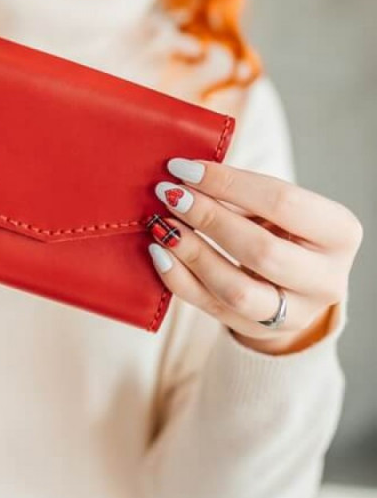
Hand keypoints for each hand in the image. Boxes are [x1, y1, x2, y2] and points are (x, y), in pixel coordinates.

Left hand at [146, 158, 362, 354]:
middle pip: (261, 250)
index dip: (228, 183)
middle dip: (208, 218)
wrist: (292, 281)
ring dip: (191, 253)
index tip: (183, 167)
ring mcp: (294, 313)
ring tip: (161, 226)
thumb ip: (239, 192)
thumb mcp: (274, 207)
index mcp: (339, 233)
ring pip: (236, 290)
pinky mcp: (259, 330)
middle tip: (169, 195)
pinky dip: (178, 279)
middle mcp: (326, 279)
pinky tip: (159, 253)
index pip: (283, 202)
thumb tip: (183, 176)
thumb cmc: (279, 229)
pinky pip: (210, 308)